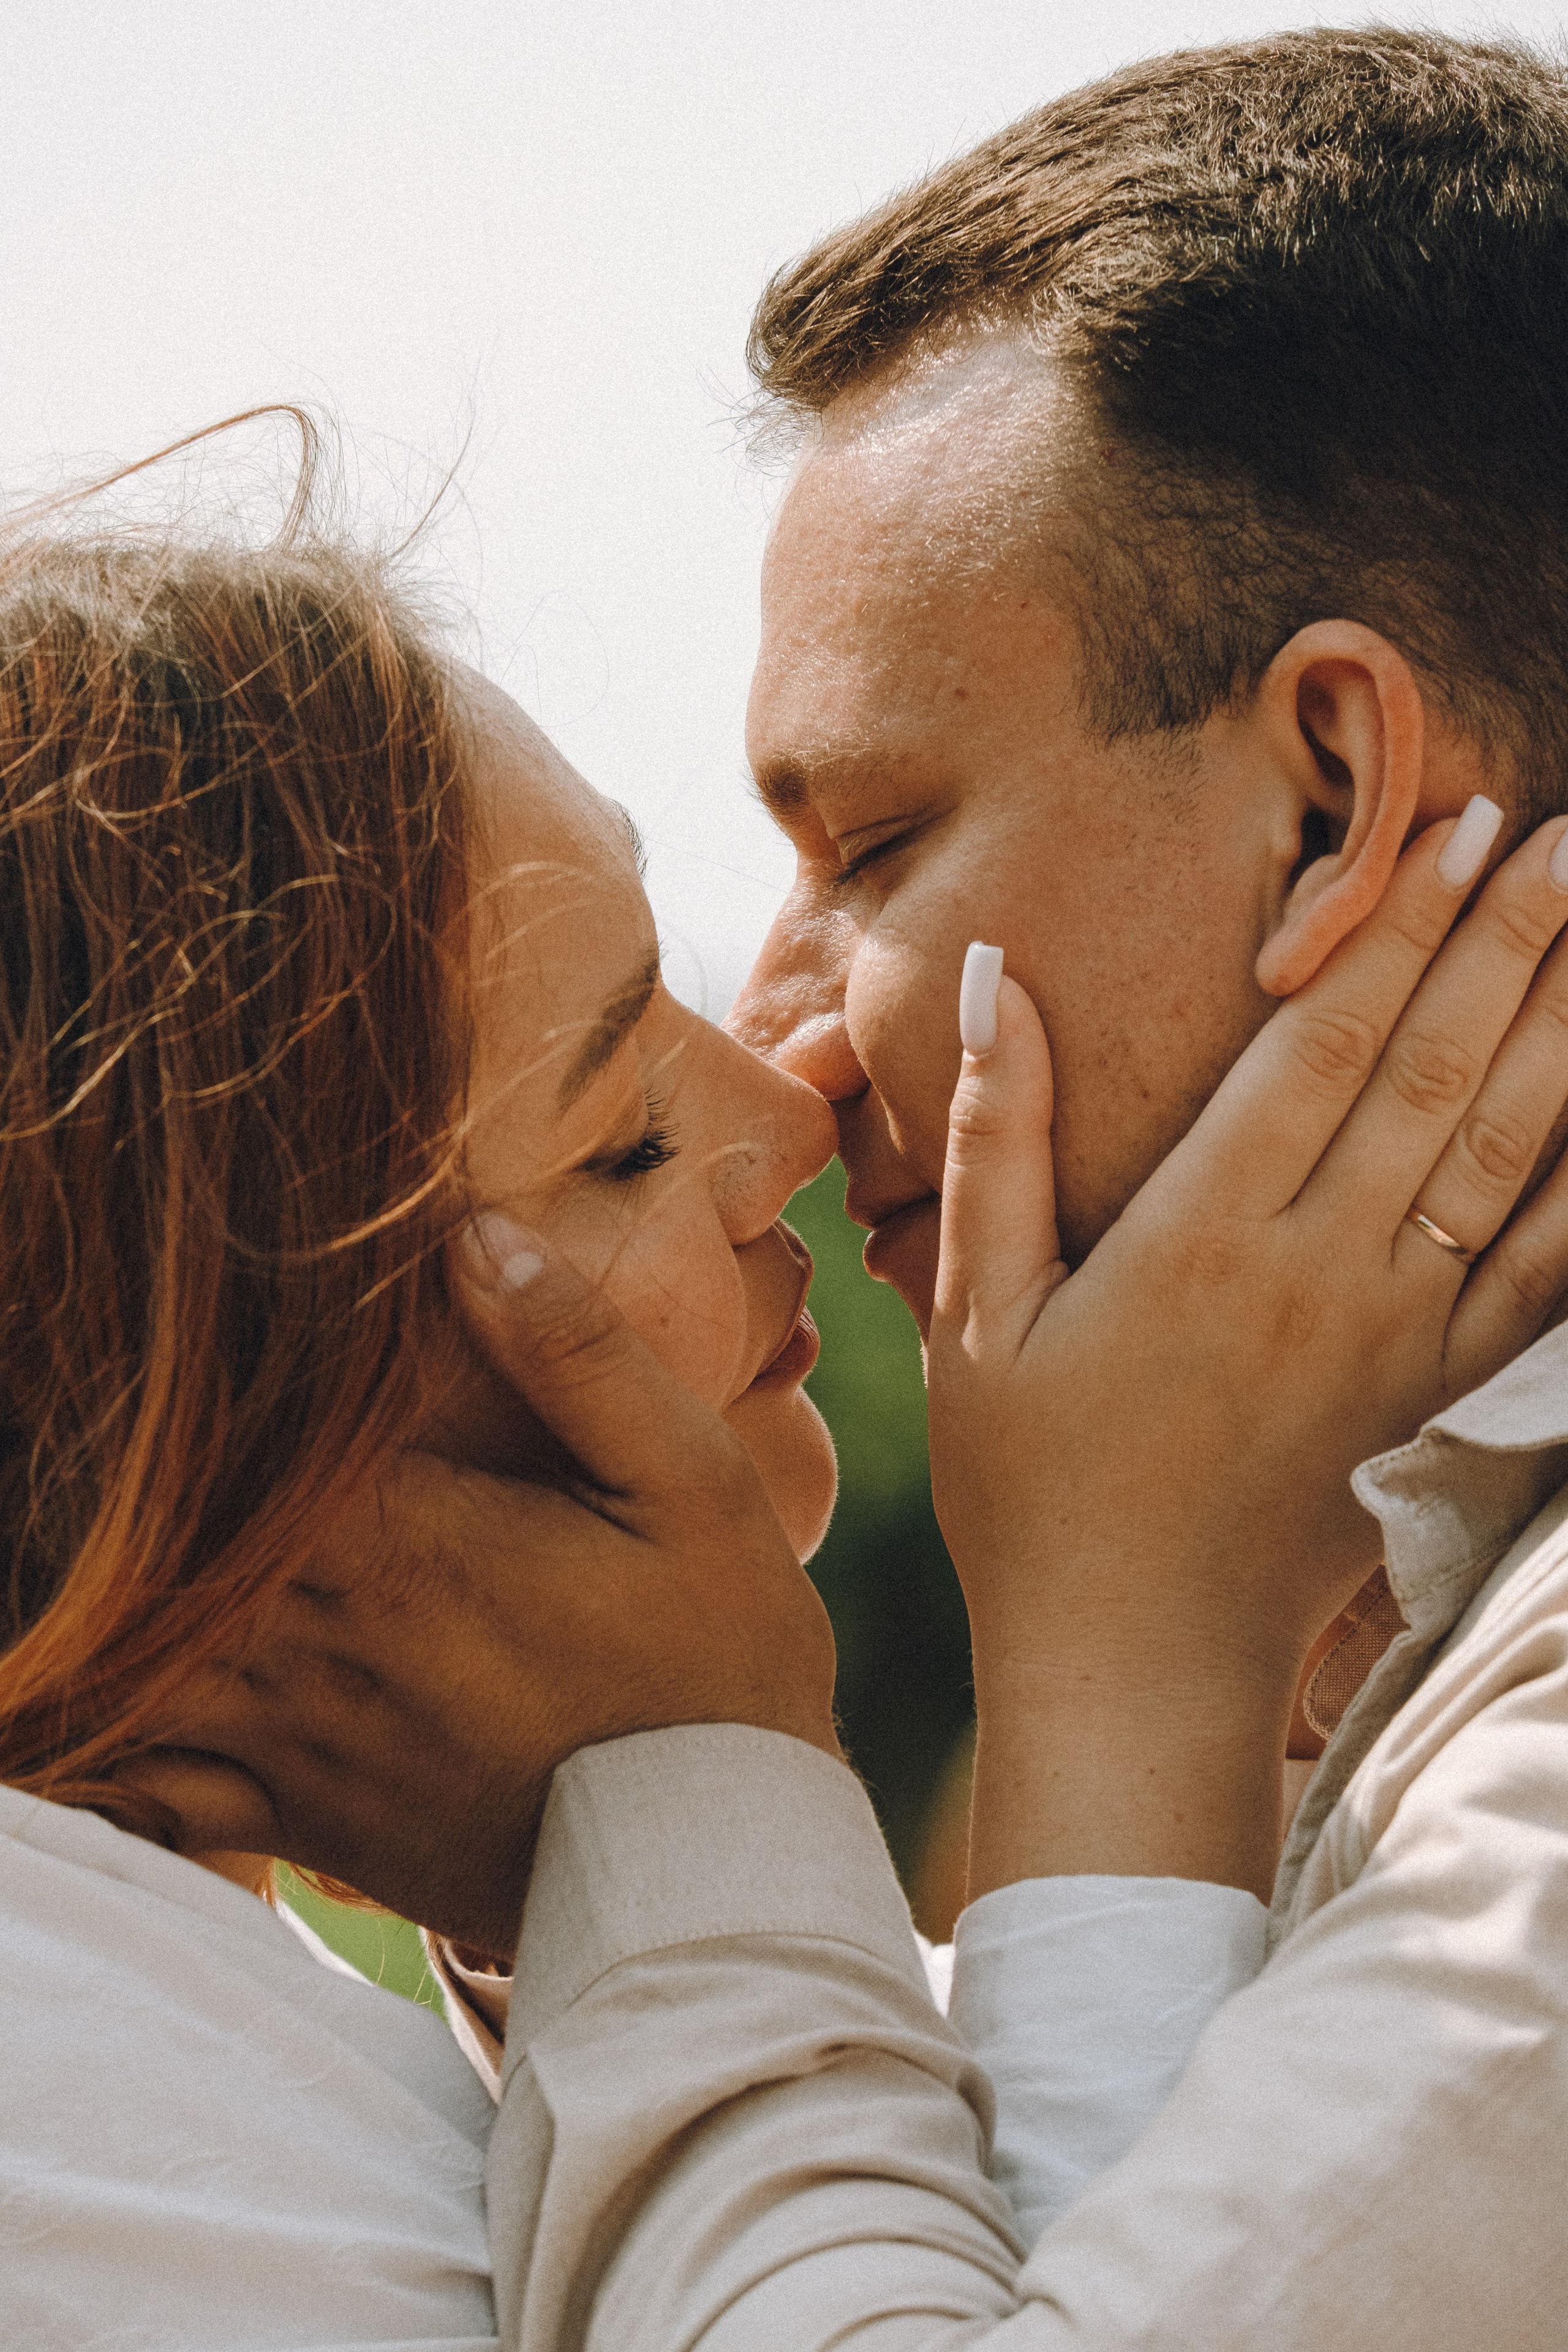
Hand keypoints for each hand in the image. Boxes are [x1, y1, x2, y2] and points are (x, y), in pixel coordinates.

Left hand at [121, 1226, 838, 1959]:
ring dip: (118, 1591)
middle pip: (166, 1530)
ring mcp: (302, 1738)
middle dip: (141, 1474)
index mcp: (413, 1539)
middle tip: (130, 1418)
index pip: (248, 1432)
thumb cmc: (717, 1664)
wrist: (711, 1883)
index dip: (212, 1380)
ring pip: (142, 1647)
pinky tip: (82, 1702)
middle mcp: (330, 1639)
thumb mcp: (691, 1485)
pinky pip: (149, 1789)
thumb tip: (475, 1234)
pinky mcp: (299, 1817)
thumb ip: (578, 1357)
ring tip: (103, 1529)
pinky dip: (100, 1742)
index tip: (214, 1330)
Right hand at [928, 809, 1567, 1900]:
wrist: (1132, 1662)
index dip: (1397, 926)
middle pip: (1440, 1072)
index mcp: (1201, 1240)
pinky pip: (1539, 1273)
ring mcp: (1392, 1336)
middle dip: (1516, 939)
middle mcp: (1318, 1273)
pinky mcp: (1430, 1391)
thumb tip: (994, 980)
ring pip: (1508, 1155)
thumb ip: (995, 1138)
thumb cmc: (1032, 1486)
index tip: (1461, 822)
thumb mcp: (977, 1313)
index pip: (1325, 1044)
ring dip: (1566, 1030)